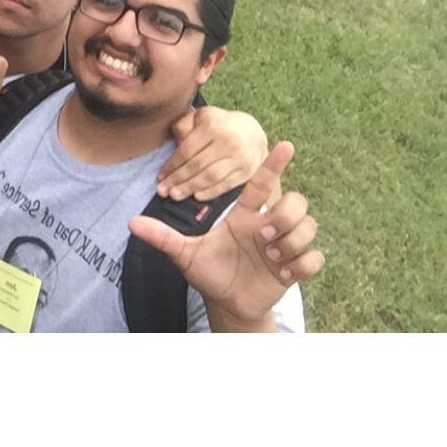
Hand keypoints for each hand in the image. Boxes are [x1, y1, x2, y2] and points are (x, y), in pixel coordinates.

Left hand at [128, 142, 323, 329]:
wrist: (227, 302)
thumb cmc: (208, 272)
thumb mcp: (184, 254)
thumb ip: (162, 236)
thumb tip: (131, 222)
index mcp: (244, 215)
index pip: (261, 183)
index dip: (273, 164)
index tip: (283, 144)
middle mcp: (268, 225)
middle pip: (295, 202)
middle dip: (285, 216)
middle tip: (263, 235)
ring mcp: (285, 246)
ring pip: (308, 227)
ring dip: (293, 240)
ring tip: (272, 257)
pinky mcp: (295, 268)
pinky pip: (315, 259)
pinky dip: (303, 264)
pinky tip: (284, 273)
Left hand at [157, 106, 270, 201]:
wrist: (252, 132)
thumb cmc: (218, 125)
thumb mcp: (201, 117)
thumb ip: (185, 126)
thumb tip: (175, 142)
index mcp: (212, 127)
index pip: (187, 150)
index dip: (172, 165)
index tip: (160, 176)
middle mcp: (228, 142)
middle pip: (197, 165)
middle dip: (178, 179)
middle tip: (162, 191)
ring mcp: (240, 158)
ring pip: (211, 177)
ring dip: (190, 188)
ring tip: (175, 195)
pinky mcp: (247, 171)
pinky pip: (226, 185)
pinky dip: (210, 192)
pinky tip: (196, 196)